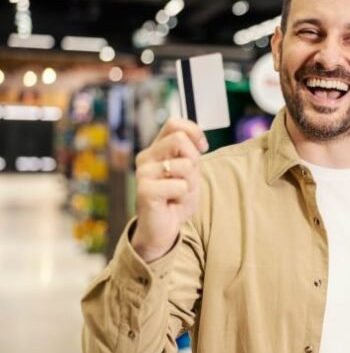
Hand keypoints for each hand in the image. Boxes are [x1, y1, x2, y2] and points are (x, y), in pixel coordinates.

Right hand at [132, 117, 207, 261]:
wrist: (163, 228)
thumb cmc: (176, 198)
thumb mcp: (189, 171)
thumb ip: (191, 153)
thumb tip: (198, 140)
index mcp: (156, 149)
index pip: (174, 123)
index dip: (194, 132)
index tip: (202, 147)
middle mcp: (146, 158)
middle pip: (180, 140)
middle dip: (194, 161)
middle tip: (188, 180)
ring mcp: (143, 174)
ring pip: (185, 165)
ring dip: (190, 183)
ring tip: (178, 194)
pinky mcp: (145, 191)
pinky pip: (180, 185)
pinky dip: (184, 197)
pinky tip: (172, 204)